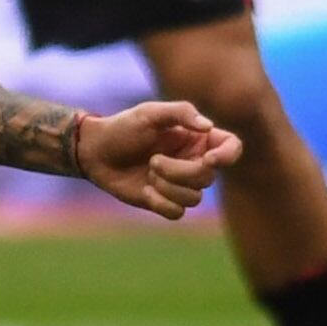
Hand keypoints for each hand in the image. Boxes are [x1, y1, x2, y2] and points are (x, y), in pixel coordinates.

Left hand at [74, 101, 241, 218]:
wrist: (94, 152)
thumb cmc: (123, 128)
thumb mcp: (149, 113)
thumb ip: (180, 113)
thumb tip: (208, 127)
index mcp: (197, 139)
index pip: (232, 147)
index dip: (227, 156)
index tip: (208, 159)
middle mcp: (194, 162)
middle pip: (208, 177)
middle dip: (179, 172)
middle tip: (153, 160)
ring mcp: (180, 184)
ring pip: (194, 198)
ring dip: (167, 187)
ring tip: (148, 173)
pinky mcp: (165, 202)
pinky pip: (177, 212)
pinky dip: (160, 203)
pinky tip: (145, 191)